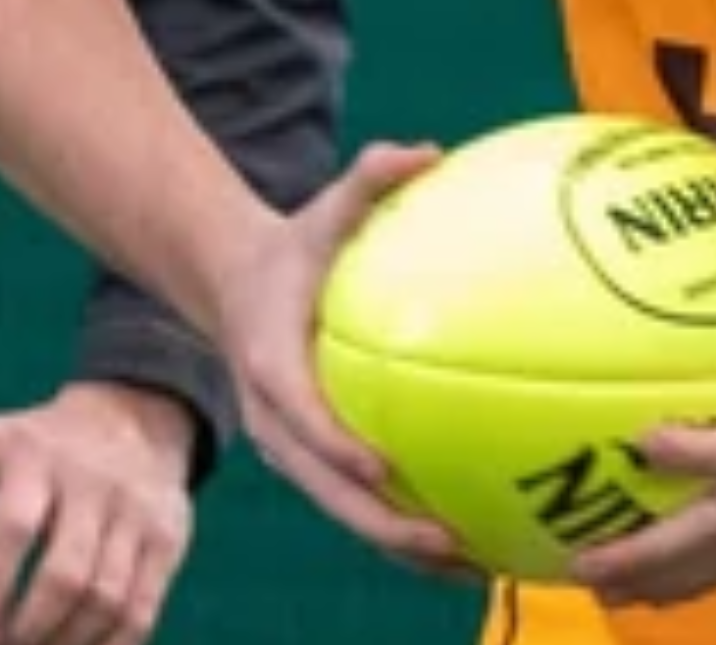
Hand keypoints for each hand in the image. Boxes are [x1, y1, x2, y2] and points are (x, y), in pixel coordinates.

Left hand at [0, 378, 195, 643]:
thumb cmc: (44, 442)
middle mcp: (96, 485)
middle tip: (3, 643)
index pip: (15, 527)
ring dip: (65, 640)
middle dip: (30, 626)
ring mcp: (138, 513)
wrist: (139, 414)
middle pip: (66, 574)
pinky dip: (109, 644)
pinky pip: (143, 607)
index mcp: (41, 462)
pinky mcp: (168, 537)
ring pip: (106, 598)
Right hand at [213, 138, 469, 576]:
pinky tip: (476, 540)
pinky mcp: (318, 461)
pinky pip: (365, 503)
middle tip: (451, 544)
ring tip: (480, 566)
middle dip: (388, 529)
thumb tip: (427, 150)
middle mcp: (281, 427)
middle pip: (331, 494)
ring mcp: (298, 453)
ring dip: (408, 549)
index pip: (304, 419)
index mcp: (273, 370)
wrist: (236, 285)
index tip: (384, 470)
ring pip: (351, 516)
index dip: (341, 449)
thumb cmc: (294, 245)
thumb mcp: (323, 207)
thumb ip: (370, 176)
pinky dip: (410, 528)